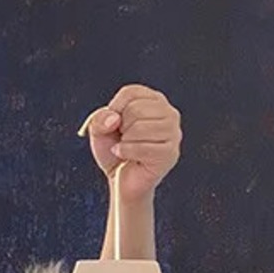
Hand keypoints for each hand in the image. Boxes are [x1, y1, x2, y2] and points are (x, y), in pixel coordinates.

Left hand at [84, 85, 181, 205]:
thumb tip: (114, 119)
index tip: (114, 123)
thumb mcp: (99, 129)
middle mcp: (169, 113)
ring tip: (127, 147)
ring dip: (124, 141)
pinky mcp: (170, 153)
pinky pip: (142, 147)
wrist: (121, 180)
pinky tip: (126, 157)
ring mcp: (174, 133)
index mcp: (155, 100)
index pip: (130, 92)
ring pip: (140, 127)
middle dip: (120, 127)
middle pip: (135, 108)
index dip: (114, 108)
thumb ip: (99, 118)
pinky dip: (126, 153)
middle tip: (123, 139)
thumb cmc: (115, 150)